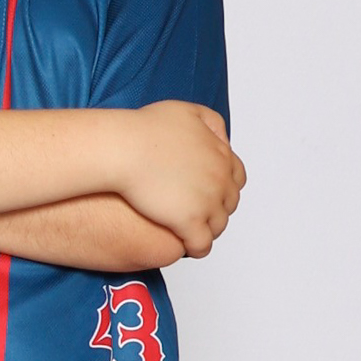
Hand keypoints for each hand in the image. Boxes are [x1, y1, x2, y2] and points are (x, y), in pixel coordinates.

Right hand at [111, 102, 245, 257]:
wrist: (124, 148)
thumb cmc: (145, 129)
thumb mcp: (188, 111)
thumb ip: (210, 123)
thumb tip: (222, 138)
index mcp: (220, 155)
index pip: (236, 178)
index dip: (223, 186)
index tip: (209, 191)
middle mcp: (219, 179)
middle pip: (229, 203)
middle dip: (216, 208)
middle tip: (199, 213)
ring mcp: (206, 202)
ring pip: (218, 225)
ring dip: (207, 229)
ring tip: (192, 232)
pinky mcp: (188, 221)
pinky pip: (201, 244)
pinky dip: (197, 248)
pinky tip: (187, 247)